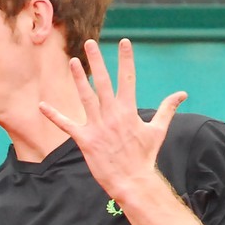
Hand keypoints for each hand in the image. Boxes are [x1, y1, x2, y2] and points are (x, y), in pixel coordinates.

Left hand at [38, 38, 186, 199]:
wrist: (133, 181)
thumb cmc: (145, 157)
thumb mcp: (158, 131)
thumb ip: (167, 109)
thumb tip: (182, 94)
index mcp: (129, 110)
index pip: (128, 78)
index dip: (126, 59)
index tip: (124, 42)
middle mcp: (112, 114)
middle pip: (104, 82)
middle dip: (98, 61)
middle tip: (90, 43)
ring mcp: (98, 126)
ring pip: (86, 97)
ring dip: (79, 79)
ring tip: (73, 62)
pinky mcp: (85, 140)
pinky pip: (67, 125)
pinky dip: (54, 115)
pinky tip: (42, 106)